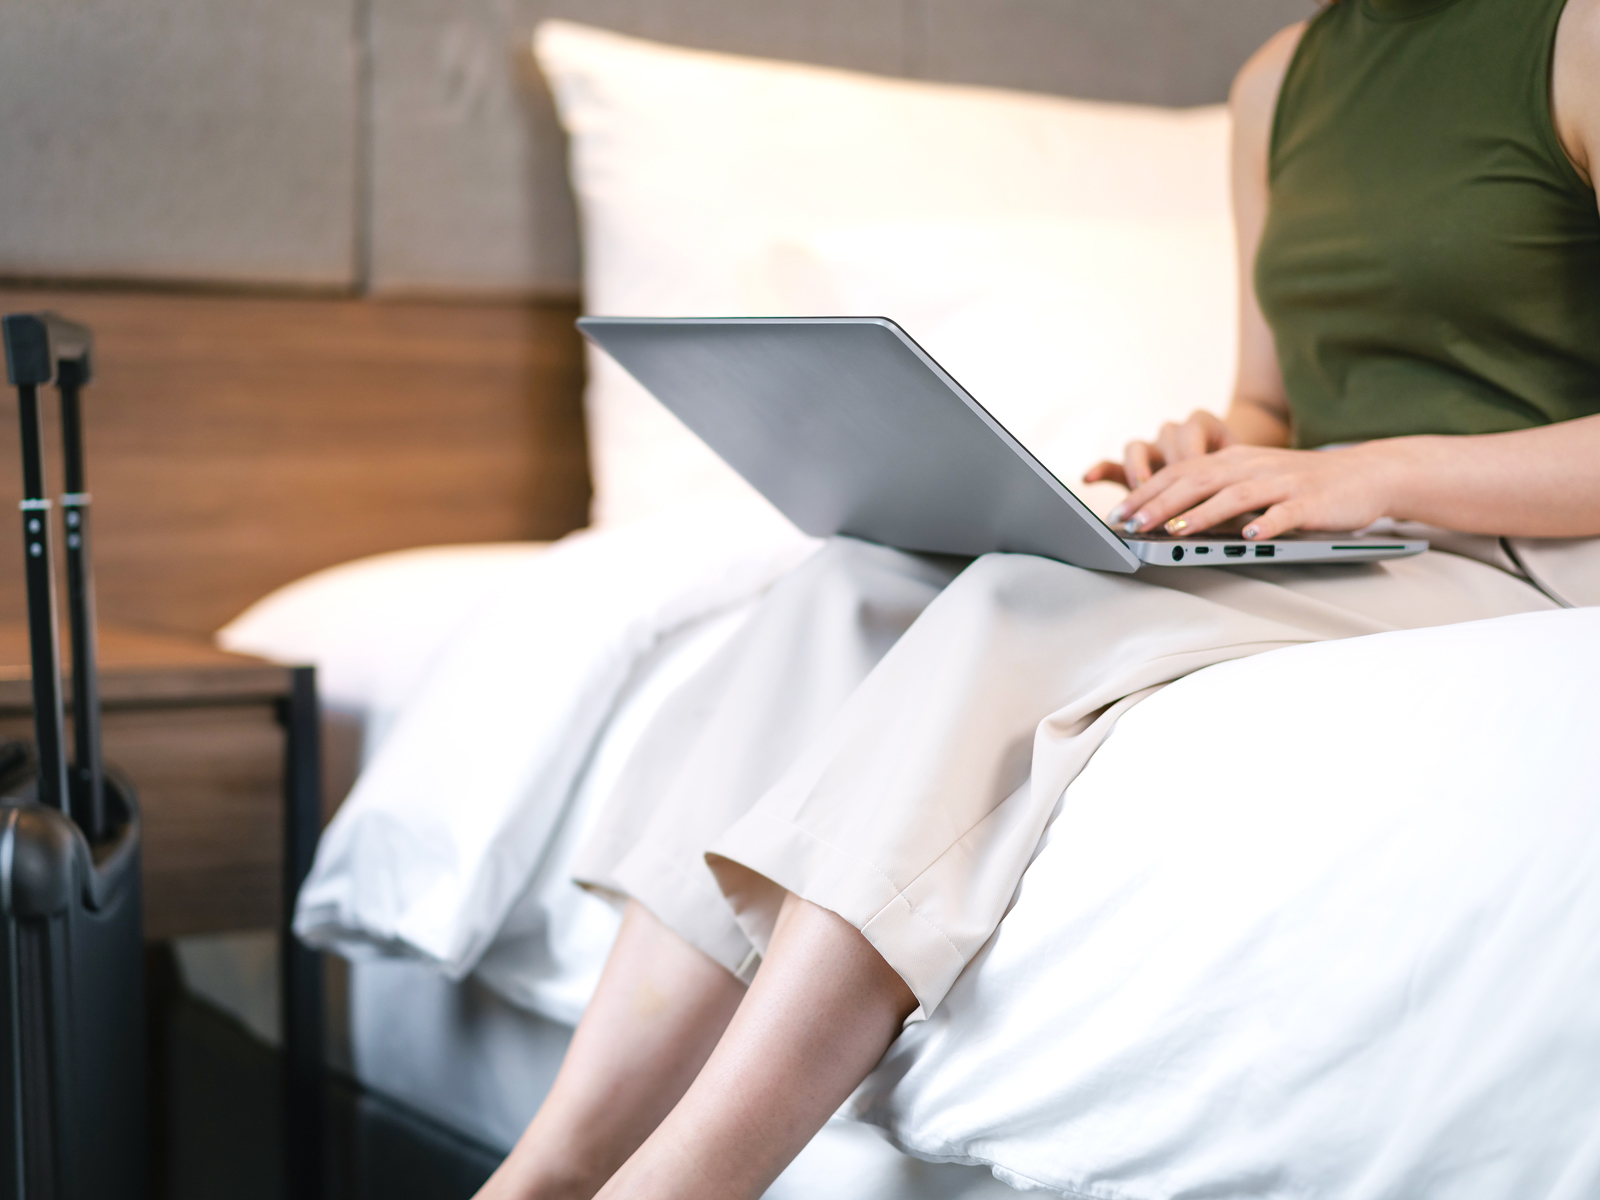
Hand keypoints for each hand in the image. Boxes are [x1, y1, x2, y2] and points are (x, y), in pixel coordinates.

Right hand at [1084, 410, 1234, 489]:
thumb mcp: (1243, 477)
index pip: (1193, 431)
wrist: (1230, 470)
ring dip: (1138, 469)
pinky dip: (1101, 470)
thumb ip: (1236, 489)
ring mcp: (1152, 450)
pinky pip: (1112, 465)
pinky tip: (1089, 479)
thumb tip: (1238, 515)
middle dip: (1166, 469)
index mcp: (1205, 425)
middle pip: (1164, 440)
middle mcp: (1174, 435)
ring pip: (1137, 447)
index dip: (1192, 454)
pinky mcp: (1134, 469)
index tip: (1195, 476)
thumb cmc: (1239, 476)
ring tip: (1139, 489)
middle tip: (1168, 493)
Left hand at [1105, 441, 1407, 539]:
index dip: (1147, 491)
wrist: (1366, 474)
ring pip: (1235, 496)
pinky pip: (1286, 514)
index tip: (1119, 513)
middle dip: (1161, 503)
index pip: (1180, 472)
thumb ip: (1215, 491)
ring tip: (1176, 531)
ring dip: (1203, 514)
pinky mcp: (1311, 502)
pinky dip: (1267, 525)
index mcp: (1234, 460)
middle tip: (1132, 525)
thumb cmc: (1301, 483)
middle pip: (1198, 482)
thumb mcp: (1252, 479)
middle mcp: (1253, 467)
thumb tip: (1166, 516)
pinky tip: (1250, 538)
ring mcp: (1283, 483)